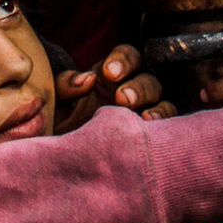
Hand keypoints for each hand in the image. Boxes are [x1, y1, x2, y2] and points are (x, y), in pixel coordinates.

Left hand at [53, 44, 174, 134]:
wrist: (62, 165)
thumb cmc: (59, 129)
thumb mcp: (56, 104)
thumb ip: (67, 85)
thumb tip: (89, 78)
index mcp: (110, 77)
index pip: (127, 56)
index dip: (123, 60)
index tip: (108, 73)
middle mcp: (130, 91)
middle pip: (147, 78)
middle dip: (137, 86)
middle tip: (122, 99)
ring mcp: (142, 113)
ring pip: (160, 99)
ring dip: (154, 104)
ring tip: (143, 117)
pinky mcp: (149, 135)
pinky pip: (167, 123)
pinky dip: (163, 121)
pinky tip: (150, 127)